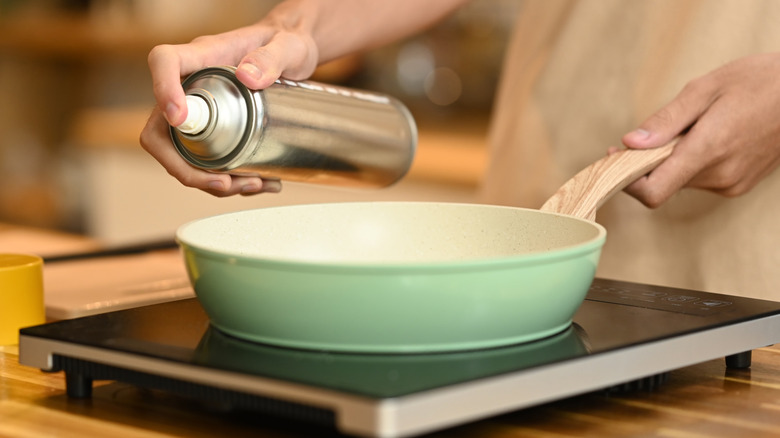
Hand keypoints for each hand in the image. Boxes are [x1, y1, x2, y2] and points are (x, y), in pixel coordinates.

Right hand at [140, 6, 318, 194]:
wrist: (294, 56)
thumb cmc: (286, 43)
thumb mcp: (289, 46)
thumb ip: (272, 57)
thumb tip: (249, 77)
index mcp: (202, 57)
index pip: (164, 62)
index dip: (162, 90)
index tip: (179, 118)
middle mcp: (191, 86)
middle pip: (160, 130)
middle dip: (186, 168)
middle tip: (225, 183)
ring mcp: (200, 111)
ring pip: (184, 156)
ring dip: (211, 182)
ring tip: (255, 185)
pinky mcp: (214, 131)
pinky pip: (207, 162)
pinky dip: (230, 181)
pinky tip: (261, 182)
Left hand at [621, 53, 779, 206]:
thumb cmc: (760, 81)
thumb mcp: (706, 89)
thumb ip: (666, 120)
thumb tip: (630, 143)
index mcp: (708, 151)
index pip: (653, 192)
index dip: (628, 180)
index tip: (618, 157)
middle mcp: (720, 176)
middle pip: (663, 183)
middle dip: (649, 162)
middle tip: (651, 133)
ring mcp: (732, 184)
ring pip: (681, 181)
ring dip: (673, 160)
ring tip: (693, 127)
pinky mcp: (739, 185)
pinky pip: (700, 180)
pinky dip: (692, 162)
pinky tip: (708, 136)